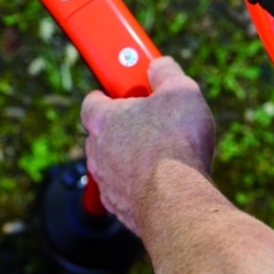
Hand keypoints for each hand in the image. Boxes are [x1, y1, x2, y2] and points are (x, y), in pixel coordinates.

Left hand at [81, 56, 214, 235]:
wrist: (177, 200)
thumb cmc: (176, 144)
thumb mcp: (180, 91)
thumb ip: (166, 72)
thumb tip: (160, 65)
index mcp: (103, 120)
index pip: (93, 100)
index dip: (111, 93)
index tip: (129, 90)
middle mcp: (97, 151)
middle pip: (105, 133)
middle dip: (128, 126)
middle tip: (157, 120)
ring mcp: (107, 182)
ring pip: (116, 163)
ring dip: (136, 157)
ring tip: (168, 153)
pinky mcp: (121, 208)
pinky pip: (128, 189)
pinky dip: (143, 183)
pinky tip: (168, 179)